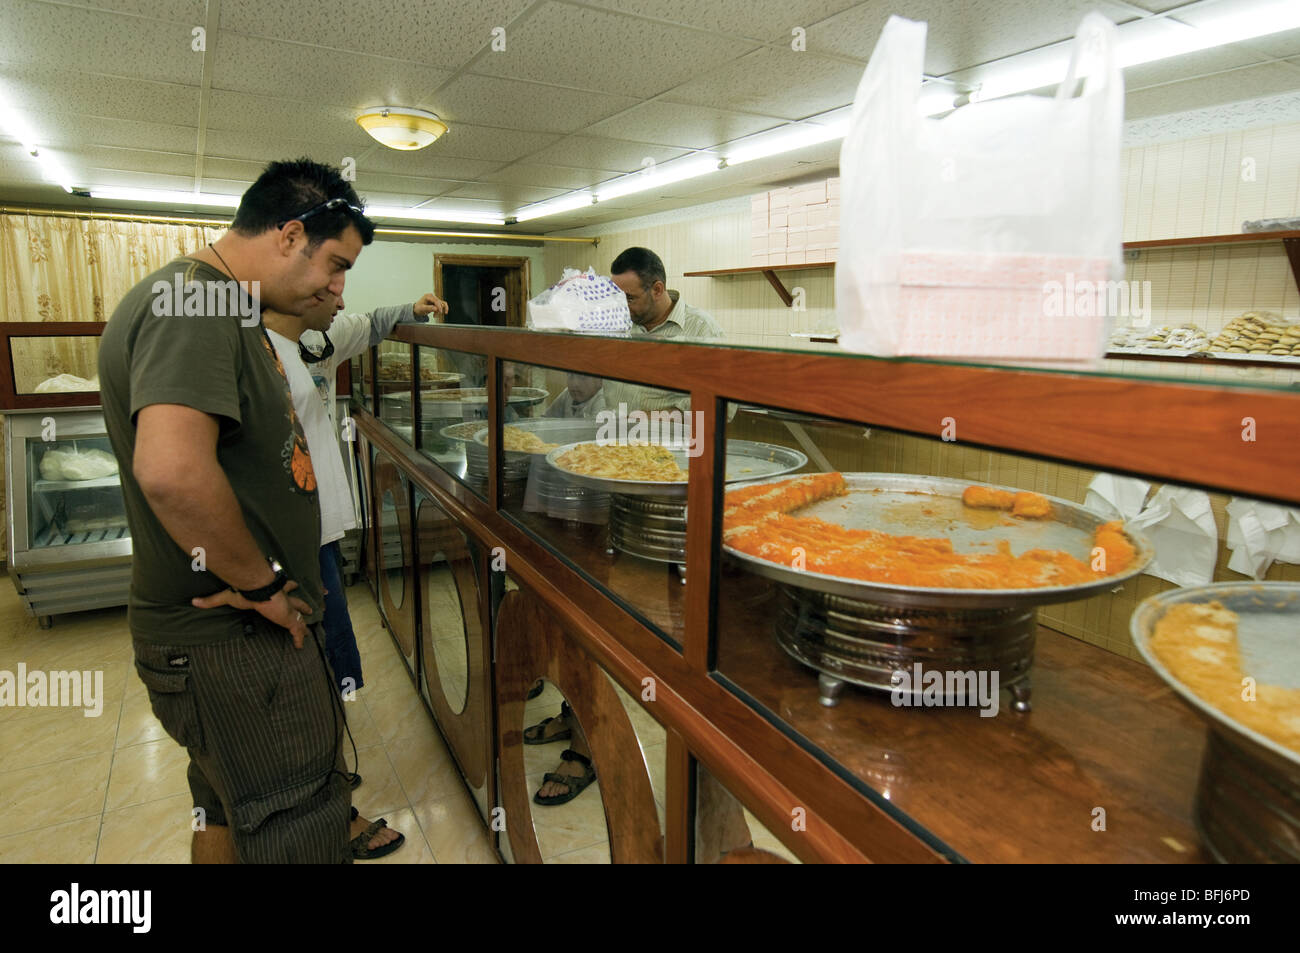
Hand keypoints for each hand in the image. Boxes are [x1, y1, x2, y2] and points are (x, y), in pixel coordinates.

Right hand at [191, 580, 314, 647]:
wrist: (258, 588)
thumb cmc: (245, 590)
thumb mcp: (228, 596)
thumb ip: (212, 601)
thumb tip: (194, 601)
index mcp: (274, 590)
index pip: (284, 586)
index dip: (289, 586)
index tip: (293, 585)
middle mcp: (284, 599)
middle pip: (297, 601)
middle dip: (302, 604)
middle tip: (310, 608)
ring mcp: (288, 609)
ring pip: (300, 616)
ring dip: (304, 621)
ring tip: (310, 627)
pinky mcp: (290, 618)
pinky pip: (298, 630)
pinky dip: (300, 638)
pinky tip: (301, 645)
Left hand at [413, 293, 448, 319]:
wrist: (416, 309)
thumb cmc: (418, 308)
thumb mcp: (422, 309)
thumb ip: (429, 308)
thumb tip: (436, 308)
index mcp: (428, 296)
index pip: (436, 301)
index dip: (439, 306)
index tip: (440, 312)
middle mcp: (432, 296)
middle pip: (440, 302)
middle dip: (438, 310)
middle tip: (435, 315)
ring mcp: (434, 299)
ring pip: (442, 304)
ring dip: (440, 310)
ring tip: (435, 315)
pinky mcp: (436, 302)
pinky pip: (442, 305)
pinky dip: (441, 310)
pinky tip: (436, 314)